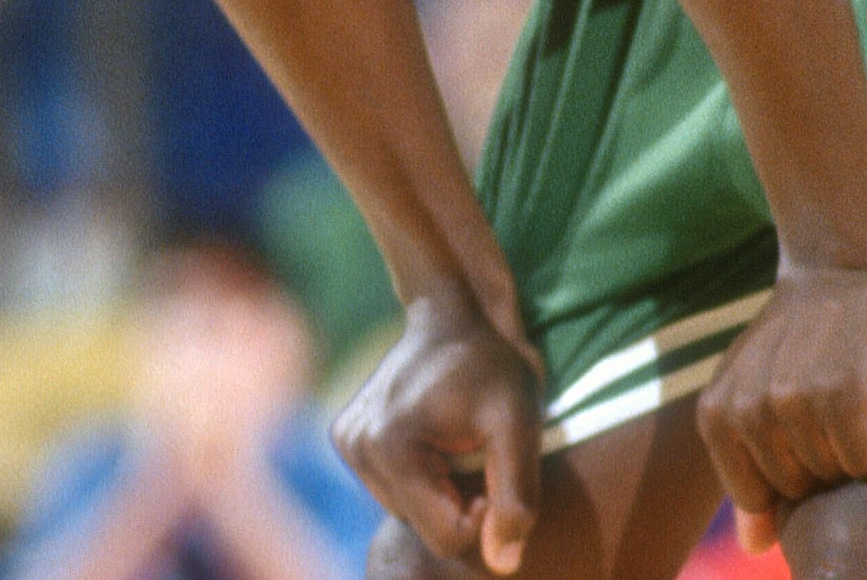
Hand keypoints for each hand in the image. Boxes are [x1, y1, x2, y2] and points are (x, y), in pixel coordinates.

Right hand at [332, 282, 544, 573]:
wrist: (452, 312)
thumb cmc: (492, 363)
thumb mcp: (520, 423)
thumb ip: (516, 494)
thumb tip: (502, 563)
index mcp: (391, 446)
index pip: (445, 536)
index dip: (483, 514)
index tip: (495, 467)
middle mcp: (356, 447)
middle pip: (423, 526)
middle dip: (458, 501)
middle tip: (477, 449)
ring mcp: (346, 442)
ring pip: (407, 512)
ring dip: (440, 490)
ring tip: (456, 440)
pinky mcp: (346, 437)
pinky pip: (392, 489)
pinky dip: (419, 476)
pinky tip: (434, 436)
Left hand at [694, 263, 866, 551]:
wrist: (836, 269)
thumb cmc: (795, 340)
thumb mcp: (752, 394)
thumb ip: (746, 467)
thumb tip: (753, 546)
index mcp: (715, 415)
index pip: (757, 498)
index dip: (792, 474)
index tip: (802, 428)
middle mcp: (746, 411)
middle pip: (798, 489)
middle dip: (823, 459)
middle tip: (829, 405)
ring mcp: (790, 402)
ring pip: (834, 476)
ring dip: (854, 443)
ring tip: (848, 393)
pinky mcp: (838, 394)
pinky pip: (864, 459)